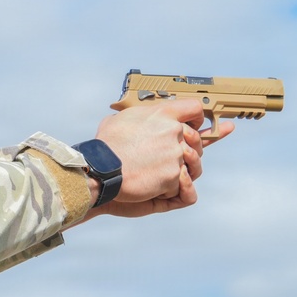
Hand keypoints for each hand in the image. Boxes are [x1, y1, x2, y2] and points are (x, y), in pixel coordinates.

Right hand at [87, 100, 232, 218]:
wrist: (99, 170)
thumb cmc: (105, 146)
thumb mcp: (119, 120)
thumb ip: (137, 117)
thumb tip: (134, 117)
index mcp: (161, 114)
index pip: (194, 108)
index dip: (197, 118)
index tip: (195, 125)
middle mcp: (173, 131)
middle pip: (196, 139)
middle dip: (188, 148)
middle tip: (174, 156)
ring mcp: (175, 154)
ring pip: (191, 163)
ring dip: (179, 169)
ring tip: (161, 174)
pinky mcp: (173, 175)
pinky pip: (180, 183)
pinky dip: (168, 187)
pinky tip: (152, 186)